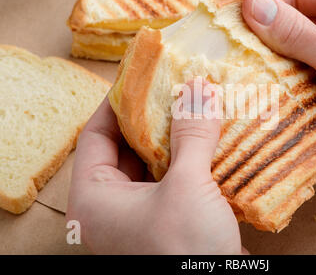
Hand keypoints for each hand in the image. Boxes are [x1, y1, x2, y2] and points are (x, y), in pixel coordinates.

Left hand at [67, 80, 244, 253]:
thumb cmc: (186, 250)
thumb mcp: (187, 186)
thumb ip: (191, 134)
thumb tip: (199, 87)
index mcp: (94, 200)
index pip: (94, 136)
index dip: (116, 103)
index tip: (140, 77)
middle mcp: (111, 208)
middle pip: (125, 147)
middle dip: (152, 118)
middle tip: (175, 88)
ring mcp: (140, 216)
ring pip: (152, 163)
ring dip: (175, 137)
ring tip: (195, 107)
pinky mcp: (167, 220)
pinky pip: (172, 179)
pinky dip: (189, 158)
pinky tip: (209, 138)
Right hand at [242, 0, 315, 183]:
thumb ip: (294, 33)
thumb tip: (251, 5)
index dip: (263, 6)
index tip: (231, 27)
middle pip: (295, 28)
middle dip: (268, 47)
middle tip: (234, 63)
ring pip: (300, 62)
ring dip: (280, 76)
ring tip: (248, 87)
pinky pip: (311, 89)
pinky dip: (294, 98)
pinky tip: (273, 107)